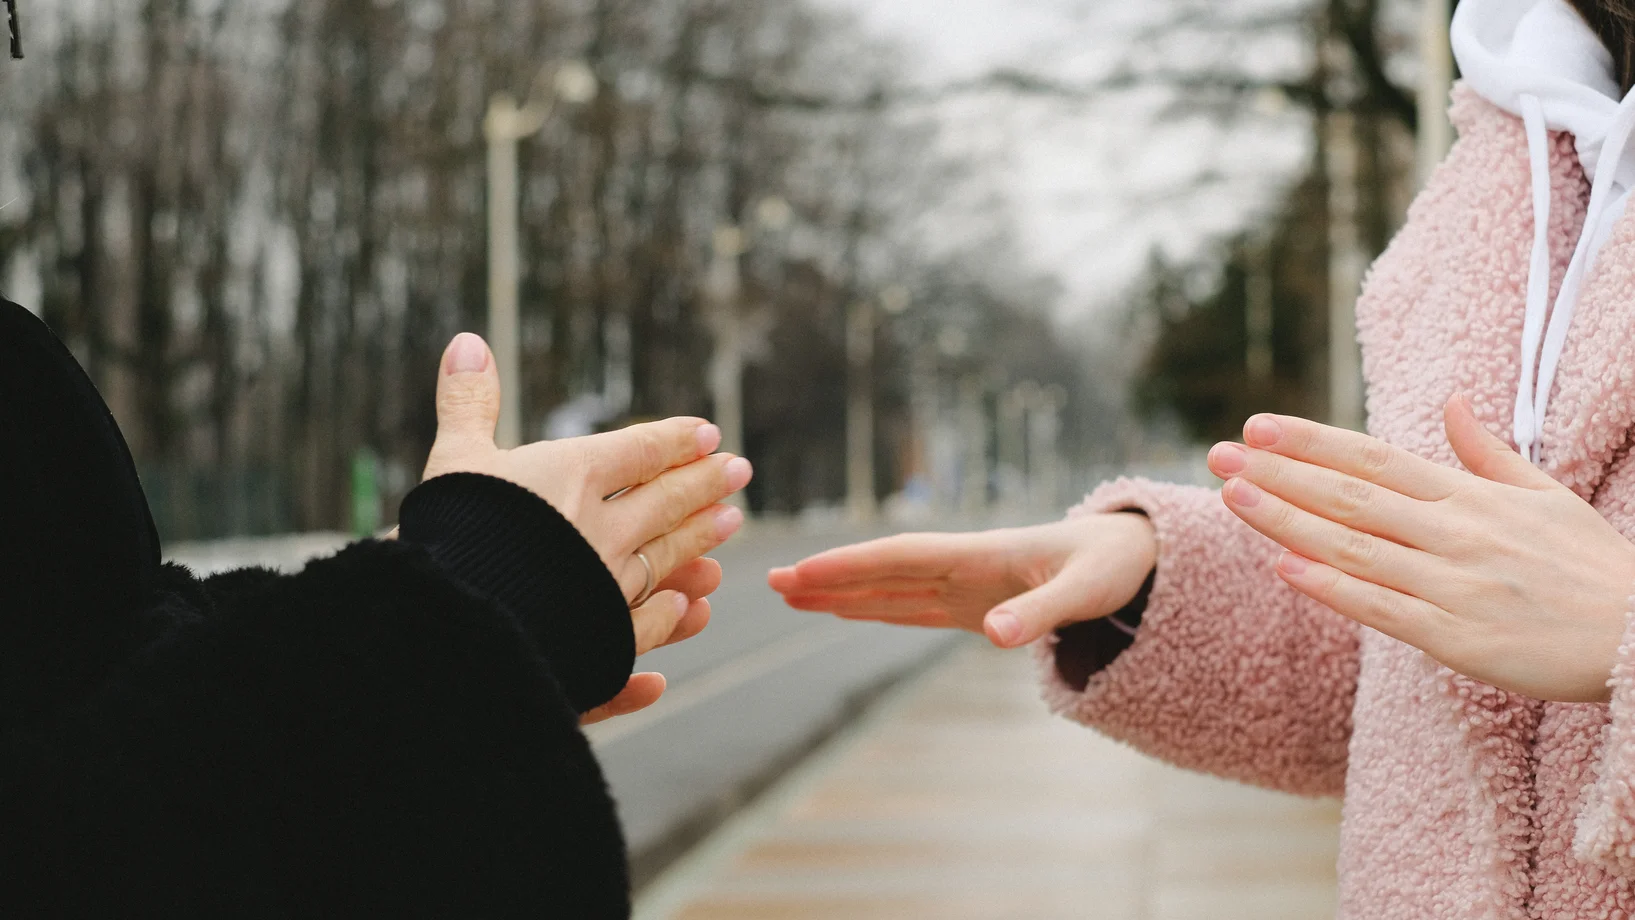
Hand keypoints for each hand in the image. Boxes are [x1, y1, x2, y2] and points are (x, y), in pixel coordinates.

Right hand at [426, 333, 752, 719]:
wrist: (449, 623)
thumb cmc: (446, 533)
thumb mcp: (453, 460)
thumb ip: (468, 402)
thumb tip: (468, 341)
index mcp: (573, 476)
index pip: (639, 451)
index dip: (674, 441)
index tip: (707, 433)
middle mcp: (601, 528)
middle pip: (665, 500)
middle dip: (704, 482)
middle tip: (740, 470)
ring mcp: (607, 585)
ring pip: (667, 555)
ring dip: (701, 535)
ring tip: (732, 520)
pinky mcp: (601, 638)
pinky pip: (646, 622)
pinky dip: (671, 612)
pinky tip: (689, 607)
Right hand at [768, 513, 1156, 648]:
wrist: (1134, 554)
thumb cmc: (1112, 566)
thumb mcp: (1085, 592)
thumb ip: (1039, 612)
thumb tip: (993, 635)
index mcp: (979, 555)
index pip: (900, 558)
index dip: (850, 566)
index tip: (803, 572)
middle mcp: (961, 566)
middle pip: (881, 570)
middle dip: (827, 576)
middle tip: (769, 580)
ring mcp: (963, 585)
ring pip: (889, 587)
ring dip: (841, 591)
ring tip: (789, 593)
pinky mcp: (973, 603)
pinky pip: (911, 605)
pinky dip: (874, 606)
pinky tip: (844, 608)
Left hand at [1208, 394, 1634, 702]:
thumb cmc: (1593, 566)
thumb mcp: (1545, 494)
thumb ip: (1486, 452)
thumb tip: (1451, 401)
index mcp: (1470, 497)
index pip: (1374, 459)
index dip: (1312, 442)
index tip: (1258, 427)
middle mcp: (1455, 533)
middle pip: (1350, 497)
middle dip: (1279, 474)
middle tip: (1218, 455)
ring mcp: (1454, 585)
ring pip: (1354, 547)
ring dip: (1287, 521)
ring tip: (1233, 496)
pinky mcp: (1459, 639)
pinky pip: (1383, 610)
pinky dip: (1333, 588)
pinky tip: (1285, 568)